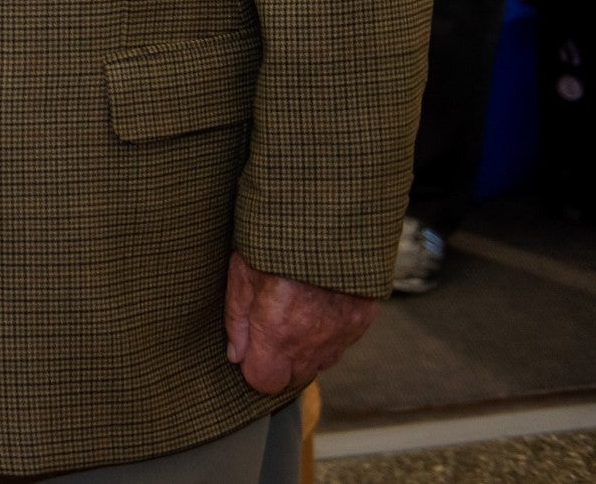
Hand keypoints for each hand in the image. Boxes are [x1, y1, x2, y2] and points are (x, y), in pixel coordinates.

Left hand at [223, 251, 375, 393]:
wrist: (329, 214)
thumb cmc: (277, 238)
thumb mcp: (242, 271)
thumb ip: (237, 320)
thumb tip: (235, 355)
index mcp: (276, 331)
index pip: (263, 382)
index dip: (252, 367)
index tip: (250, 347)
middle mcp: (311, 341)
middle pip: (292, 377)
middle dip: (278, 361)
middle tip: (270, 324)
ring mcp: (340, 333)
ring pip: (318, 362)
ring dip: (304, 348)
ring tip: (294, 311)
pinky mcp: (361, 321)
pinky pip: (341, 344)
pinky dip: (327, 334)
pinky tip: (317, 305)